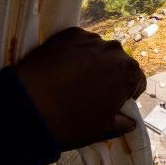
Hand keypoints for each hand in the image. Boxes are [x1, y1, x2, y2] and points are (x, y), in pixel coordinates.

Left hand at [15, 27, 145, 150]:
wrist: (28, 107)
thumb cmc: (71, 122)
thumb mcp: (102, 130)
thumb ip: (122, 123)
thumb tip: (129, 121)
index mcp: (129, 72)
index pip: (137, 82)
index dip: (126, 95)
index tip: (110, 104)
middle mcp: (115, 50)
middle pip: (118, 63)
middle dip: (109, 76)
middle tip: (89, 93)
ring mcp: (91, 39)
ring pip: (98, 51)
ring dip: (91, 63)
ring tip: (72, 80)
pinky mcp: (68, 33)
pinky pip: (78, 43)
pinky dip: (73, 53)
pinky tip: (61, 69)